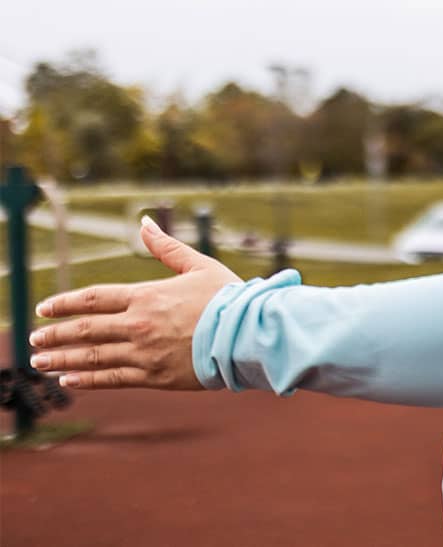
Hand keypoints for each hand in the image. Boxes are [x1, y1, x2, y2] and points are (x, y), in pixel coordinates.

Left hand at [29, 217, 242, 389]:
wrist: (249, 334)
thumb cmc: (228, 297)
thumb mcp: (198, 265)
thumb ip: (166, 247)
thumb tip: (144, 221)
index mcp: (146, 295)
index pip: (93, 299)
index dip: (65, 304)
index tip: (43, 309)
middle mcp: (138, 324)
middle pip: (85, 329)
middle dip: (55, 334)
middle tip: (34, 338)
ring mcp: (144, 352)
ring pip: (92, 356)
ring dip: (62, 358)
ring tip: (39, 361)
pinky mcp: (155, 376)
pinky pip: (112, 378)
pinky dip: (87, 379)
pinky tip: (68, 379)